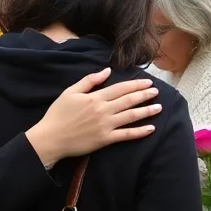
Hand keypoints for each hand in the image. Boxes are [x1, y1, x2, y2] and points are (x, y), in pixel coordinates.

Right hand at [26, 69, 161, 168]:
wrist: (51, 138)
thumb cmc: (58, 114)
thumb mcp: (70, 92)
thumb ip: (89, 81)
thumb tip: (107, 71)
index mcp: (96, 97)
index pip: (121, 88)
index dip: (136, 85)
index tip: (148, 82)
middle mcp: (104, 110)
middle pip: (129, 100)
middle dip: (145, 95)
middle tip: (157, 92)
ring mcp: (106, 125)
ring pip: (131, 116)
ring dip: (147, 111)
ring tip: (159, 107)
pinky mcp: (105, 139)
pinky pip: (126, 135)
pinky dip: (140, 132)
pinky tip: (151, 128)